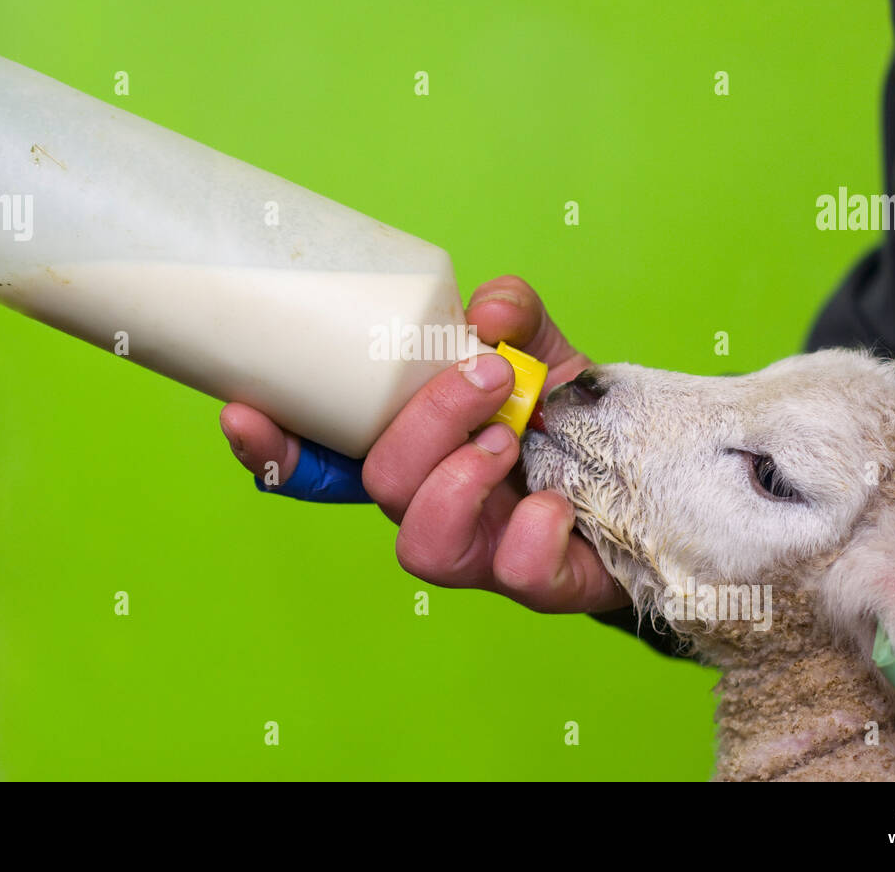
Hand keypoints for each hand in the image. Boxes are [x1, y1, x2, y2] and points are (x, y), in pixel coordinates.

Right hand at [219, 275, 629, 613]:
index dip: (272, 447)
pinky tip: (555, 500)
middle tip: (488, 377)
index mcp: (410, 445)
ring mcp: (478, 549)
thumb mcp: (537, 344)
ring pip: (420, 544)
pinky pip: (512, 574)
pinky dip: (530, 531)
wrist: (651, 472)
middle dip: (424, 423)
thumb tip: (487, 311)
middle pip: (379, 484)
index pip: (319, 461)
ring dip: (456, 480)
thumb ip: (511, 314)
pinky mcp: (536, 582)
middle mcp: (428, 502)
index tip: (243, 410)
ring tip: (508, 439)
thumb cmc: (568, 411)